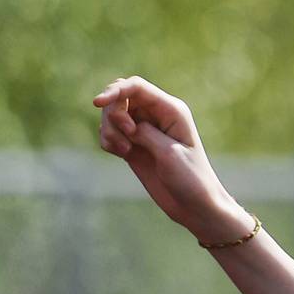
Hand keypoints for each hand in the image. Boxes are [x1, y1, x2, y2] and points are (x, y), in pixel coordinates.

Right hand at [92, 76, 254, 245]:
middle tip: (127, 139)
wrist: (195, 207)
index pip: (136, 86)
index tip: (97, 104)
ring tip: (125, 152)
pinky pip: (110, 133)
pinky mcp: (134, 145)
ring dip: (110, 131)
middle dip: (113, 115)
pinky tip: (122, 155)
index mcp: (171, 109)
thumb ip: (144, 133)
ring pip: (112, 115)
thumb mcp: (168, 153)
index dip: (114, 91)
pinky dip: (109, 141)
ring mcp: (144, 130)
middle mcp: (156, 115)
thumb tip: (125, 122)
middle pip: (120, 97)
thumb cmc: (191, 179)